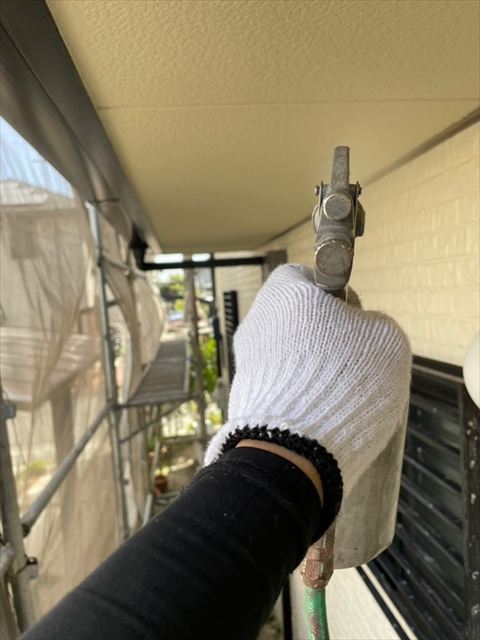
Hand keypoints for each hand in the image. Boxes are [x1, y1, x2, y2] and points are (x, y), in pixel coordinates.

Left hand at [205, 264, 410, 495]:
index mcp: (285, 290)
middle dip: (323, 337)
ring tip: (338, 394)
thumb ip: (373, 323)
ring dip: (310, 367)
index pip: (307, 276)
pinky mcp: (241, 394)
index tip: (354, 320)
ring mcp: (245, 358)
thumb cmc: (346, 379)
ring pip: (286, 354)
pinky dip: (296, 392)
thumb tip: (358, 329)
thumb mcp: (387, 340)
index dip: (335, 296)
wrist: (297, 445)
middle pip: (296, 318)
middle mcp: (257, 318)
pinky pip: (278, 383)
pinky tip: (317, 413)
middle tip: (352, 362)